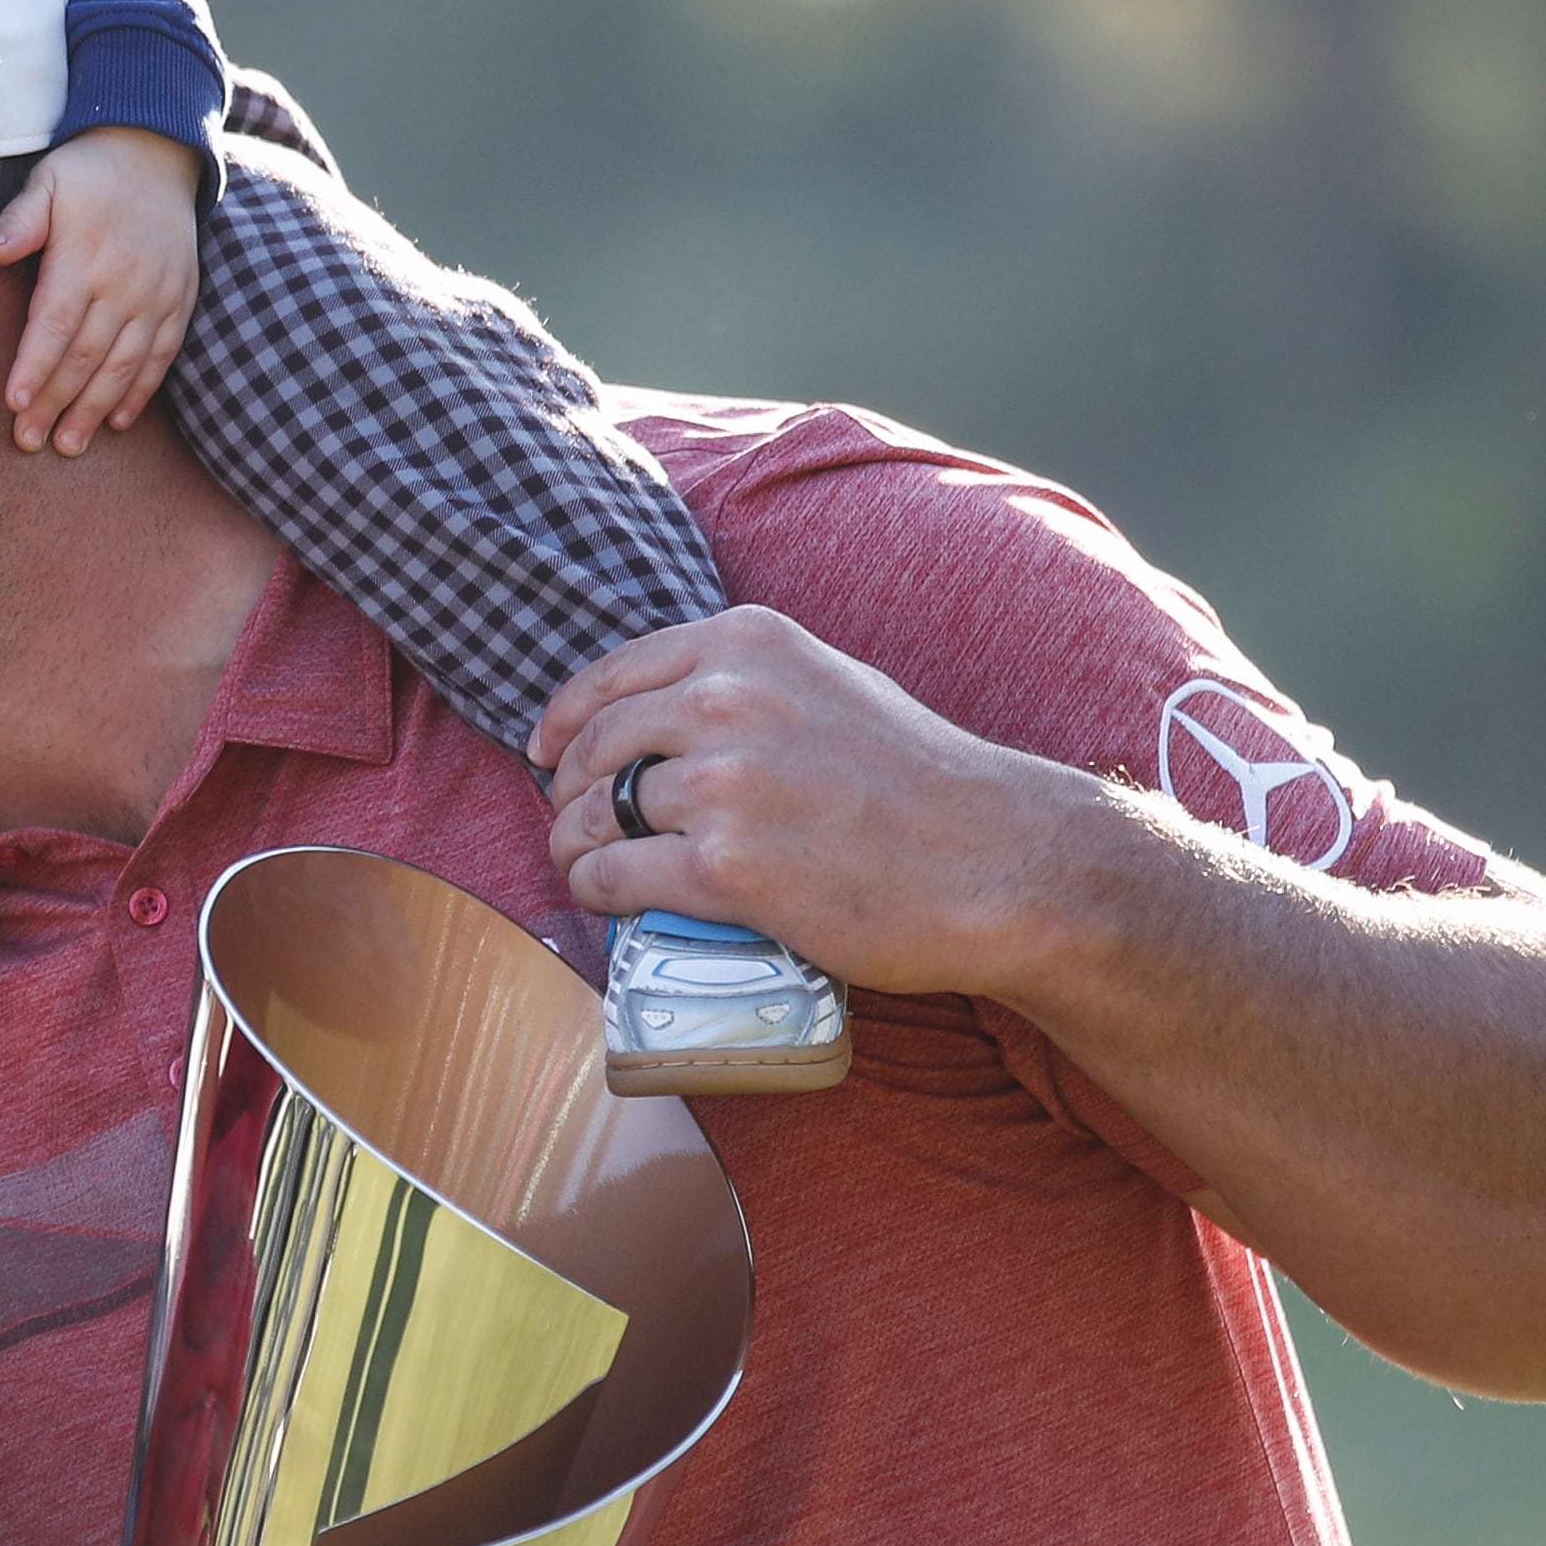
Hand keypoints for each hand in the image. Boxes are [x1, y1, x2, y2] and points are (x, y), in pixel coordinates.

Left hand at [0, 126, 202, 456]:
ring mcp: (157, 295)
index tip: (14, 403)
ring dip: (95, 409)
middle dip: (56, 403)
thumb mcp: (47, 180)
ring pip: (124, 365)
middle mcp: (124, 283)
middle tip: (29, 440)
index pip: (55, 323)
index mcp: (84, 257)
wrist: (158, 154)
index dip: (35, 367)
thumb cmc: (89, 172)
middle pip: (86, 356)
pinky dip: (141, 391)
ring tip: (69, 444)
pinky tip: (117, 421)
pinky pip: (162, 355)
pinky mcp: (180, 301)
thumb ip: (20, 219)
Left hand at [528, 607, 1086, 996]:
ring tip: (586, 866)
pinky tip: (606, 900)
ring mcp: (720, 784)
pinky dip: (597, 891)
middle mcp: (724, 700)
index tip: (545, 752)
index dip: (564, 719)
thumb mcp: (833, 685)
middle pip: (596, 746)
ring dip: (576, 847)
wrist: (999, 861)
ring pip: (595, 814)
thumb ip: (753, 682)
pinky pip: (613, 876)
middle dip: (569, 791)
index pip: (614, 674)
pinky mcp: (722, 867)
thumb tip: (676, 705)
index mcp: (747, 645)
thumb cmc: (925, 782)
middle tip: (572, 823)